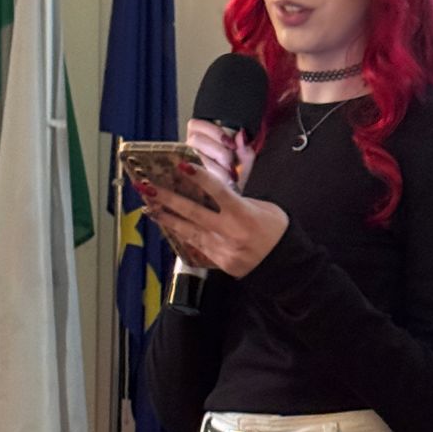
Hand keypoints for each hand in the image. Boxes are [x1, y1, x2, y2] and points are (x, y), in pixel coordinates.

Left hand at [140, 121, 288, 278]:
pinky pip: (195, 245)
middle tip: (146, 186)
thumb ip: (238, 200)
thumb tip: (214, 193)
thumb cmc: (276, 231)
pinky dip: (180, 233)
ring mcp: (222, 250)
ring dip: (166, 217)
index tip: (181, 165)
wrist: (286, 266)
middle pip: (193, 212)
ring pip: (188, 231)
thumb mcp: (264, 208)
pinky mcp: (219, 262)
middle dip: (167, 198)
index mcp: (244, 215)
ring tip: (148, 206)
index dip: (199, 177)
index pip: (218, 192)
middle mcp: (230, 233)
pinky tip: (167, 225)